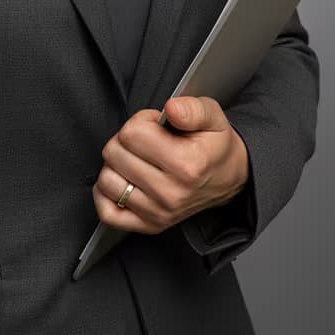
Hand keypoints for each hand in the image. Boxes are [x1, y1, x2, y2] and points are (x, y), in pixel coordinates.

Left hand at [92, 96, 249, 234]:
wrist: (228, 177)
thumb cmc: (214, 145)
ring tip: (135, 159)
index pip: (132, 133)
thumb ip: (192, 108)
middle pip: (115, 154)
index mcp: (187, 164)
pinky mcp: (149, 226)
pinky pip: (107, 213)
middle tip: (146, 141)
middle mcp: (171, 193)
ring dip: (116, 165)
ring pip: (107, 181)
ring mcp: (159, 213)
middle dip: (126, 139)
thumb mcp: (212, 116)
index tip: (154, 125)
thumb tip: (171, 109)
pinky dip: (106, 194)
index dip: (141, 121)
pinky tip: (122, 179)